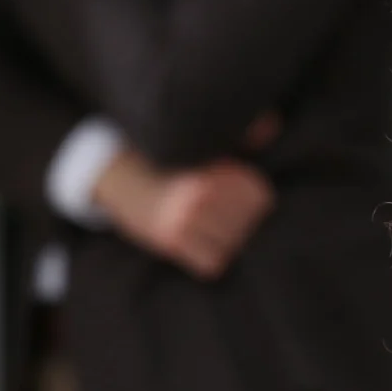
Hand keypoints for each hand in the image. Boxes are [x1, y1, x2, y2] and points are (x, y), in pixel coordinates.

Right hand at [95, 151, 274, 280]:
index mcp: (210, 169)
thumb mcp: (201, 142)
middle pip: (247, 222)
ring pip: (232, 244)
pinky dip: (213, 257)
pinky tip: (205, 243)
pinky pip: (211, 264)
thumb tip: (273, 126)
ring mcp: (182, 221)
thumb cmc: (169, 158)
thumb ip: (239, 136)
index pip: (258, 196)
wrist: (119, 177)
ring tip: (217, 227)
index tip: (245, 195)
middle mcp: (197, 195)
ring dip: (229, 239)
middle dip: (242, 219)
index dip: (256, 197)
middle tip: (228, 214)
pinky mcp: (169, 242)